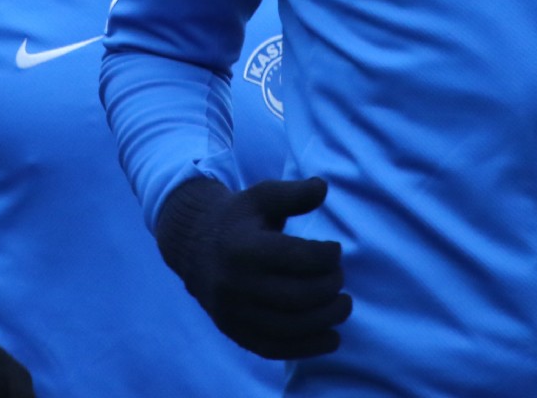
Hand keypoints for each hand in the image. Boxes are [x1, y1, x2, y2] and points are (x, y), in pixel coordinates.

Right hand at [154, 175, 350, 359]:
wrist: (194, 247)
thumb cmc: (238, 220)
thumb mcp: (261, 197)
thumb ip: (293, 194)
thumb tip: (322, 187)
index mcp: (242, 247)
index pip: (297, 258)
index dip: (326, 256)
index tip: (335, 251)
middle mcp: (235, 284)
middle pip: (297, 296)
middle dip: (329, 288)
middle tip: (340, 279)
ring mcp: (233, 313)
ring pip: (289, 327)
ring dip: (326, 320)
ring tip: (343, 306)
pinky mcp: (235, 332)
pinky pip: (275, 349)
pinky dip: (307, 348)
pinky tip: (331, 338)